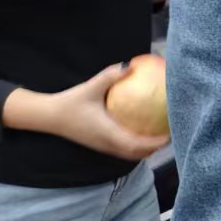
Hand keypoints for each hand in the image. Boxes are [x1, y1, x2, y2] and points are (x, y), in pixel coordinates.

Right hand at [3, 65, 169, 161]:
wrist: (49, 117)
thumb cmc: (70, 102)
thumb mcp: (90, 86)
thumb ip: (110, 76)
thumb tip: (130, 65)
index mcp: (108, 134)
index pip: (136, 145)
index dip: (154, 144)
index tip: (169, 136)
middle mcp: (106, 144)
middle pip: (137, 154)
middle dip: (155, 148)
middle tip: (171, 135)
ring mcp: (102, 147)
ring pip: (129, 155)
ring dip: (145, 150)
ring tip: (160, 136)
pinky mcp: (98, 145)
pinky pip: (121, 150)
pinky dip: (135, 146)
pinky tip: (141, 131)